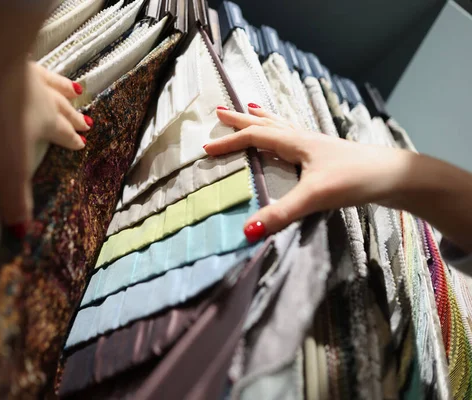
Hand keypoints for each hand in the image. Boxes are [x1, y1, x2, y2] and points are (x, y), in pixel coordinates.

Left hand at [0, 0, 92, 233]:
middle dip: (75, 115)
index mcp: (45, 123)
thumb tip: (21, 234)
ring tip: (74, 89)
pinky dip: (38, 67)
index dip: (73, 140)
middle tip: (87, 119)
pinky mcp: (6, 55)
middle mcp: (41, 97)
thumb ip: (15, 198)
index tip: (83, 141)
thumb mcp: (5, 166)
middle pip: (63, 107)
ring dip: (62, 88)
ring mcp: (25, 72)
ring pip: (52, 82)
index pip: (64, 133)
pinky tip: (33, 64)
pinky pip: (31, 62)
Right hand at [204, 106, 416, 242]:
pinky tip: (287, 139)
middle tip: (220, 113)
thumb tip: (247, 231)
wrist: (392, 177)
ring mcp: (315, 144)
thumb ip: (280, 214)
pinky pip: (294, 135)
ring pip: (281, 126)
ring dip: (261, 120)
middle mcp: (303, 138)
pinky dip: (281, 131)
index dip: (230, 142)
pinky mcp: (325, 155)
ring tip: (250, 110)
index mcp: (295, 142)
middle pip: (265, 123)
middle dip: (241, 119)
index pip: (254, 136)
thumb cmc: (354, 179)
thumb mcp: (314, 197)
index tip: (207, 148)